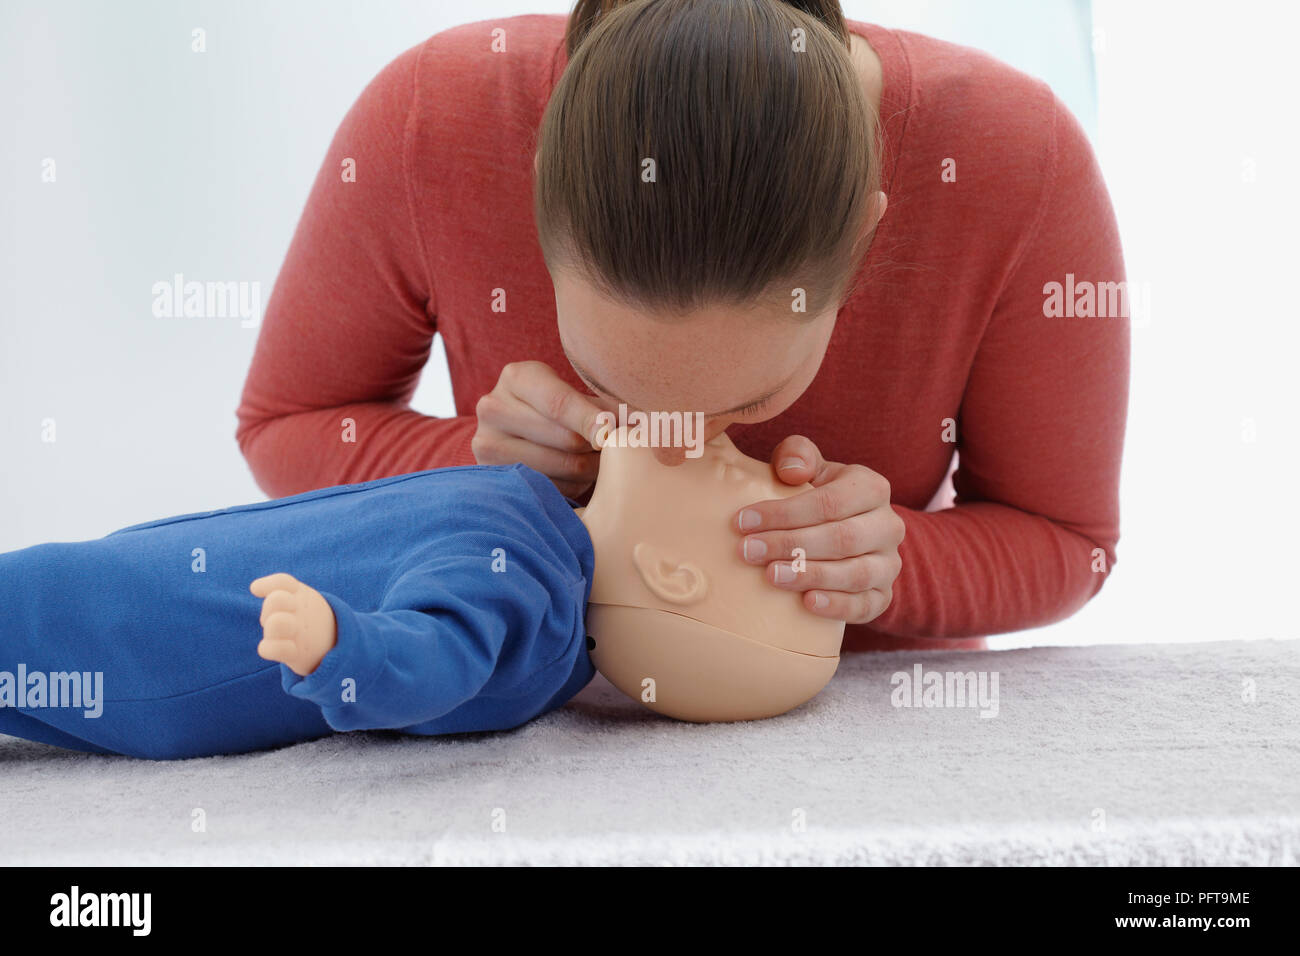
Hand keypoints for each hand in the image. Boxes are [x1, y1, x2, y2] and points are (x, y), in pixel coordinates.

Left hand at [250, 573, 337, 675]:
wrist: (335, 642)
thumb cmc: (304, 617)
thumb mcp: (301, 598)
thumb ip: (279, 591)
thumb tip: (254, 587)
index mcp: (301, 595)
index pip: (282, 582)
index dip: (266, 585)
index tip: (255, 590)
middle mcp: (301, 611)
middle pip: (276, 600)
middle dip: (267, 608)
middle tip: (271, 619)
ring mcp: (299, 632)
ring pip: (276, 623)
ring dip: (270, 627)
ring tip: (274, 633)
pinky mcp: (297, 654)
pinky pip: (276, 649)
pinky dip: (268, 648)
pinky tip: (269, 648)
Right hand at [471, 360, 617, 499]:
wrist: (511, 432)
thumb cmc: (553, 411)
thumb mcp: (572, 396)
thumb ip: (604, 408)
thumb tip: (641, 425)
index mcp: (517, 378)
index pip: (560, 403)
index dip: (593, 421)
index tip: (615, 435)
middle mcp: (493, 408)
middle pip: (565, 439)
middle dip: (599, 448)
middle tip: (618, 450)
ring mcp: (487, 444)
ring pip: (561, 467)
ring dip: (590, 469)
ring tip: (598, 461)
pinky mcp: (493, 476)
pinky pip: (550, 488)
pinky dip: (572, 485)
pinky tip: (575, 477)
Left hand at [733, 435, 903, 624]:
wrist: (846, 533)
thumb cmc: (819, 496)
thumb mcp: (810, 468)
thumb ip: (797, 455)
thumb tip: (792, 471)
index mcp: (872, 488)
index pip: (829, 502)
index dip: (784, 513)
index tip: (743, 522)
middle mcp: (888, 526)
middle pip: (841, 538)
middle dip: (790, 545)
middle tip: (748, 551)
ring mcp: (889, 564)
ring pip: (855, 573)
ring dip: (809, 575)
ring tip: (771, 576)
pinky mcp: (883, 596)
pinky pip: (866, 605)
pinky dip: (837, 606)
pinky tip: (807, 602)